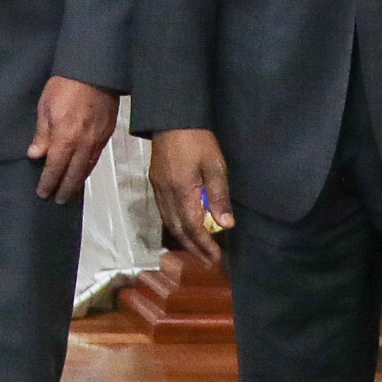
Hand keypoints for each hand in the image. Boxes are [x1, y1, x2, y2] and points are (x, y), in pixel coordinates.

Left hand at [27, 76, 119, 203]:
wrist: (95, 72)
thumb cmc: (64, 87)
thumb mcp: (45, 108)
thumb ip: (42, 134)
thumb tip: (36, 155)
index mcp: (65, 138)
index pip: (55, 168)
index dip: (49, 182)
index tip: (43, 193)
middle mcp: (83, 144)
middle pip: (74, 174)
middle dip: (65, 189)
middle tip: (58, 201)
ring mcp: (97, 140)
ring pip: (88, 167)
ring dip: (78, 181)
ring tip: (70, 191)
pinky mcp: (107, 134)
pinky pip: (96, 157)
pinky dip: (89, 168)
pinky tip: (84, 171)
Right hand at [150, 127, 232, 262]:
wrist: (171, 121)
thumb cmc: (198, 141)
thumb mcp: (215, 166)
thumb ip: (219, 196)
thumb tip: (225, 224)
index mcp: (181, 191)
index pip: (192, 226)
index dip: (204, 244)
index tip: (216, 257)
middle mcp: (166, 195)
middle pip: (178, 229)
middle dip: (193, 247)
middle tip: (207, 260)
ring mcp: (158, 189)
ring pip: (169, 222)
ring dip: (184, 238)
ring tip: (198, 248)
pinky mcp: (155, 183)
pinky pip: (164, 212)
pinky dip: (175, 225)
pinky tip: (184, 227)